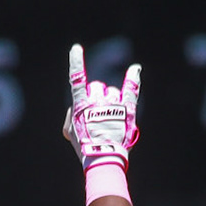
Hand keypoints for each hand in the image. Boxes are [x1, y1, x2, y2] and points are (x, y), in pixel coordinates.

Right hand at [63, 43, 140, 169]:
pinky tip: (135, 69)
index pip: (77, 79)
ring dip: (110, 100)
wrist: (103, 156)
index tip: (76, 49)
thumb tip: (80, 107)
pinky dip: (133, 78)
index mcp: (81, 104)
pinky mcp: (127, 109)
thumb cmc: (83, 145)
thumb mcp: (70, 131)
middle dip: (95, 96)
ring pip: (112, 92)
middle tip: (96, 113)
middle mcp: (97, 99)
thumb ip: (72, 114)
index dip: (76, 63)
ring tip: (109, 118)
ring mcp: (113, 103)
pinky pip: (130, 89)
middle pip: (96, 87)